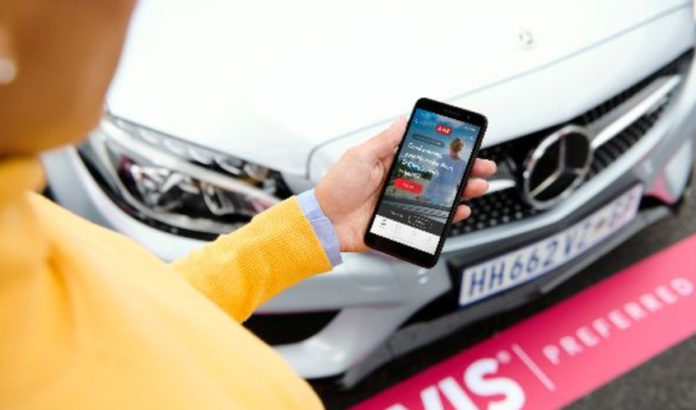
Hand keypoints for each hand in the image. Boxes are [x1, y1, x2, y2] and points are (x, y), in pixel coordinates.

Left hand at [315, 117, 496, 252]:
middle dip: (464, 169)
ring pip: (440, 196)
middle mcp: (400, 182)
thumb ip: (385, 141)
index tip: (466, 144)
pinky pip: (431, 219)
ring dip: (462, 190)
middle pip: (439, 174)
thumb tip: (403, 120)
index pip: (426, 152)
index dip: (447, 149)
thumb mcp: (360, 156)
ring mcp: (403, 202)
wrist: (325, 223)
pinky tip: (460, 210)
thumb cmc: (336, 189)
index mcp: (391, 162)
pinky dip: (449, 216)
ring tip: (477, 186)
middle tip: (482, 166)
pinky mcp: (403, 222)